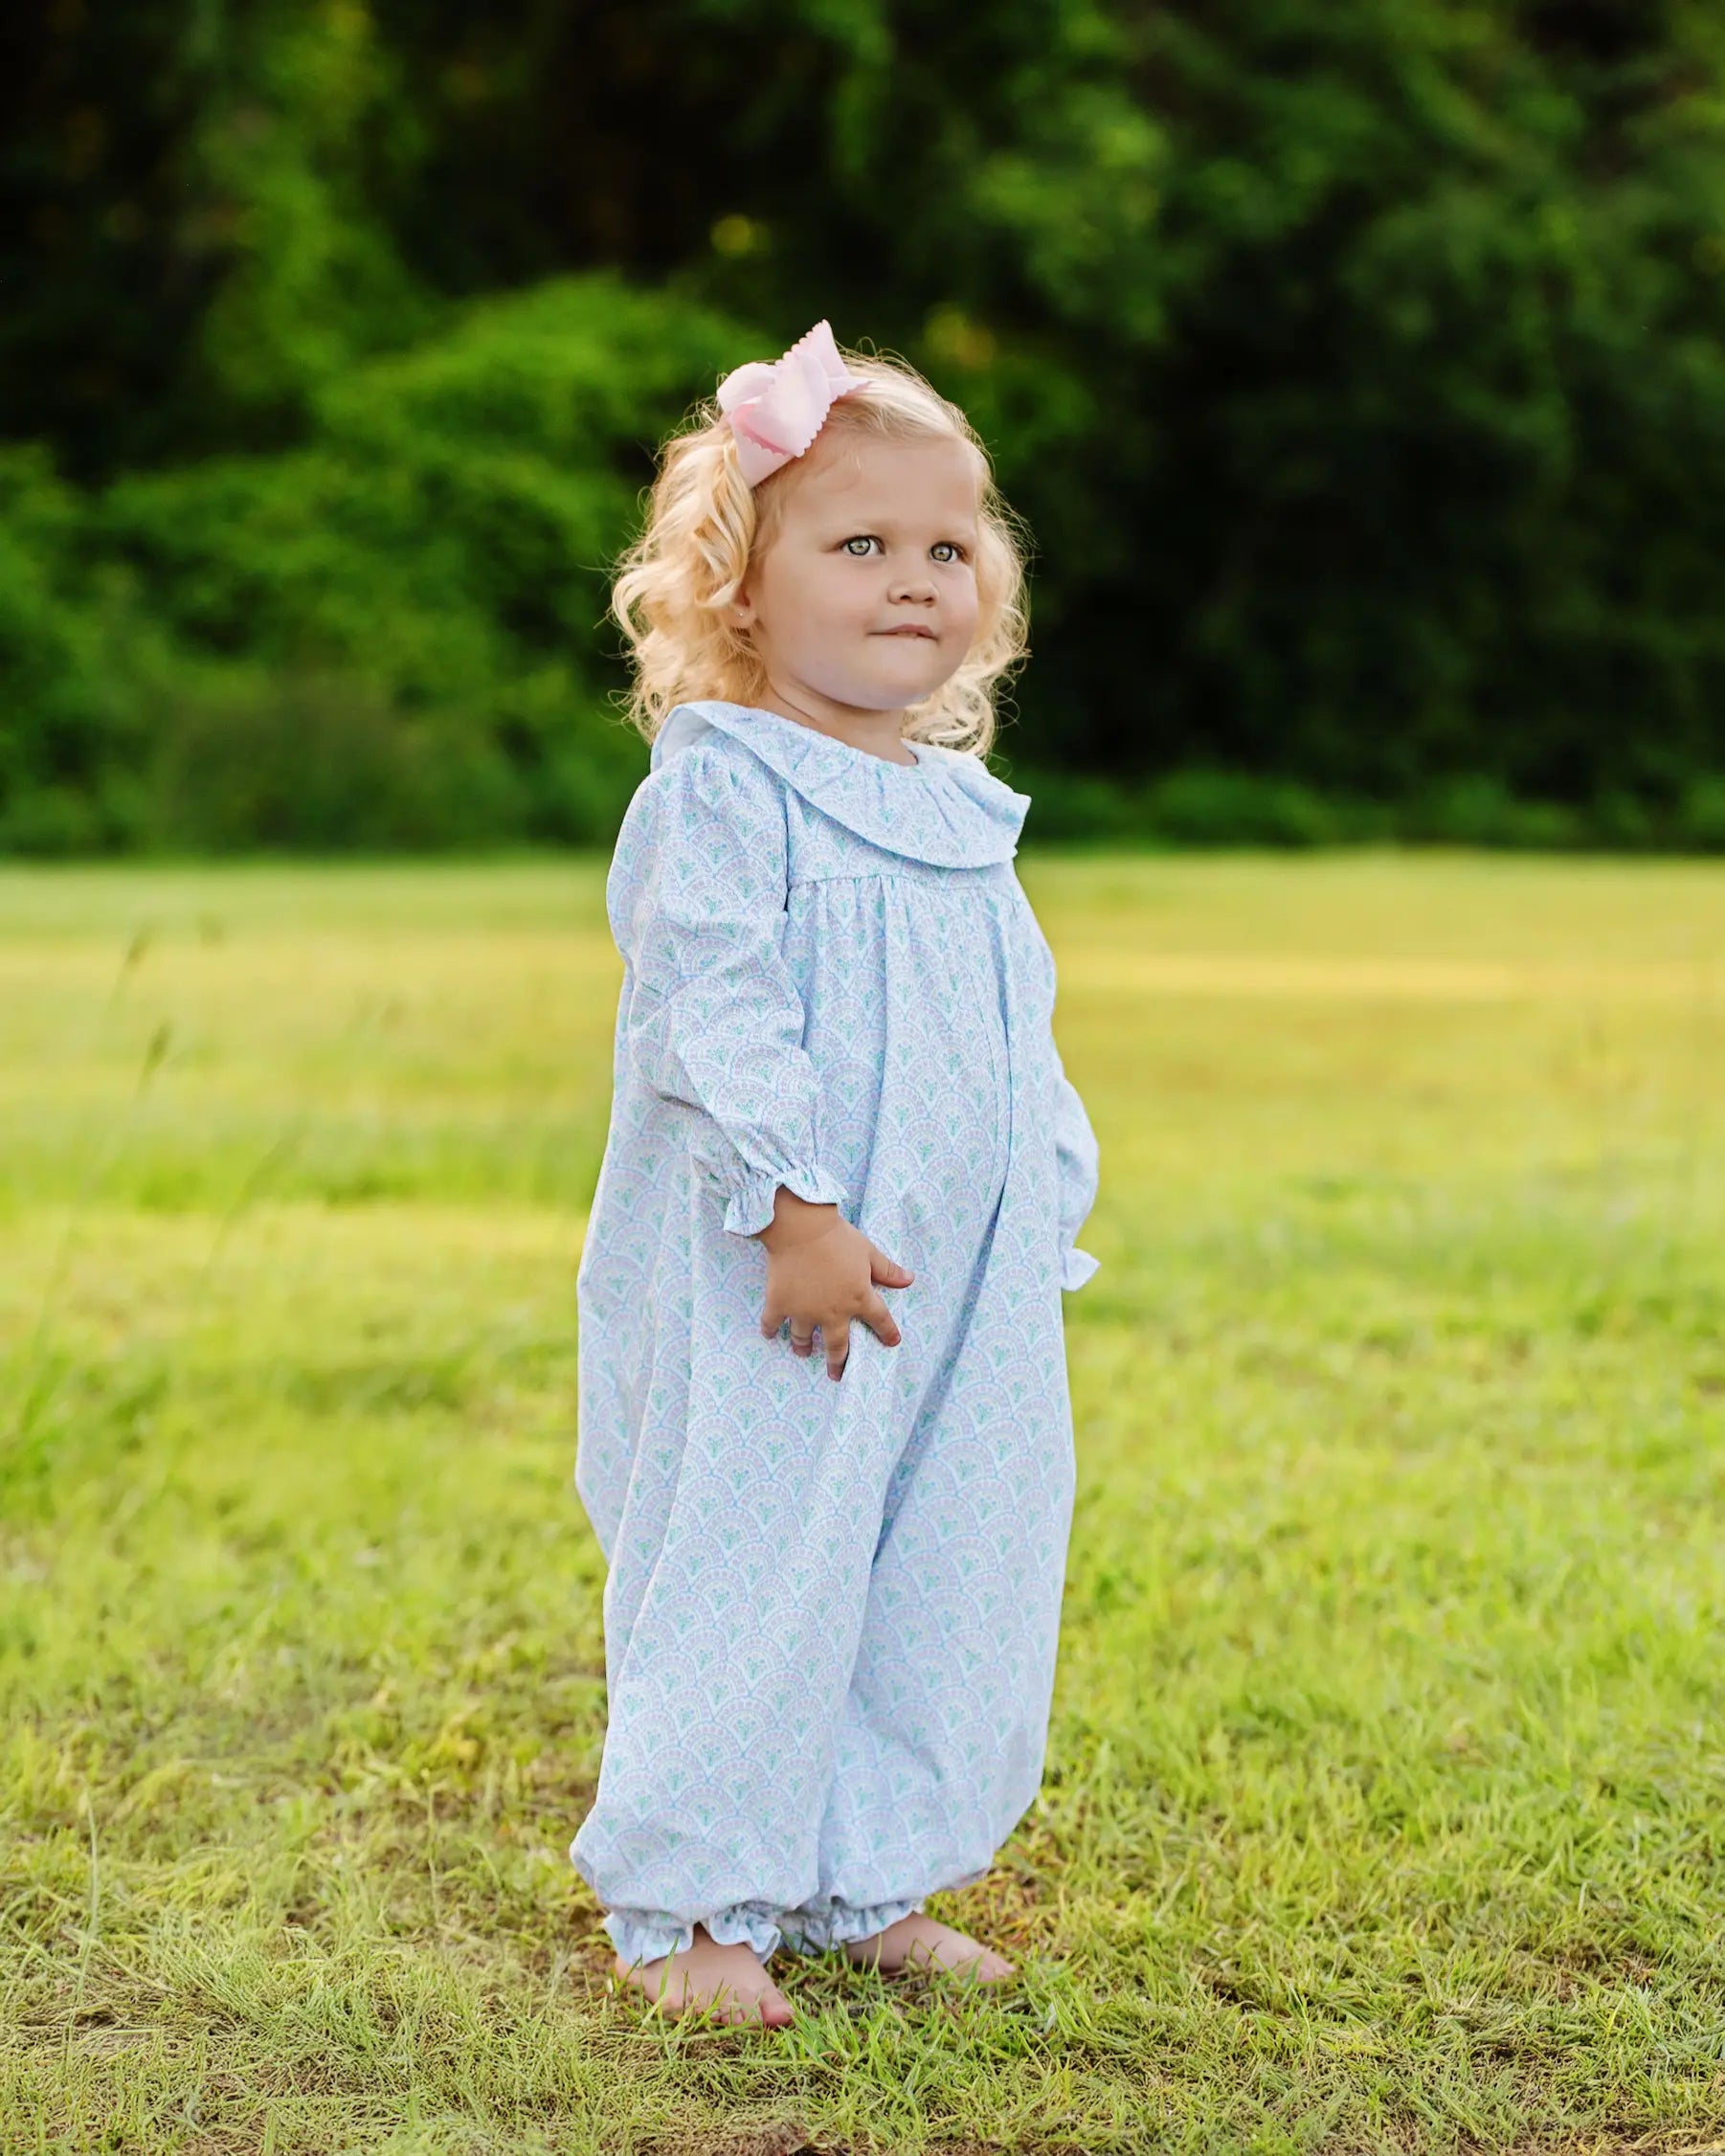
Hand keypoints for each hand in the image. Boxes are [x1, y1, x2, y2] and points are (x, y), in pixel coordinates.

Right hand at [757, 1189, 913, 1381]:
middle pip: (837, 1345)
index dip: (887, 1332)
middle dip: (838, 1361)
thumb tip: (909, 1280)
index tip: (892, 1343)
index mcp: (859, 1298)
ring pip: (804, 1338)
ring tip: (803, 1352)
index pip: (879, 1320)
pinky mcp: (780, 1304)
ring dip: (804, 1347)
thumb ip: (888, 1270)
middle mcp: (833, 1312)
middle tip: (836, 1374)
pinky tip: (769, 1334)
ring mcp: (804, 1312)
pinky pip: (772, 1323)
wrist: (801, 1229)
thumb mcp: (868, 1252)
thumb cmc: (838, 1237)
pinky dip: (770, 1330)